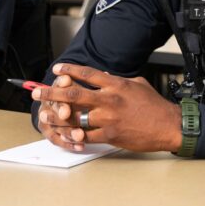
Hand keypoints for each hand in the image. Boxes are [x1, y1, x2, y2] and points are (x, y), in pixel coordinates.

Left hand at [34, 63, 181, 152]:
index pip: (87, 74)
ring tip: (44, 115)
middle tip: (37, 92)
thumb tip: (105, 75)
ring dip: (56, 116)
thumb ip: (118, 80)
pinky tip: (64, 135)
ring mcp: (108, 119)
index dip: (69, 70)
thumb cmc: (154, 105)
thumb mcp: (138, 84)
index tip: (57, 69)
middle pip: (74, 95)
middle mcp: (109, 100)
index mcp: (116, 85)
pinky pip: (86, 136)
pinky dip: (74, 136)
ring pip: (75, 118)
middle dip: (52, 92)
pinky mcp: (110, 136)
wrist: (168, 125)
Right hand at [36, 74, 89, 151]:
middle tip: (66, 113)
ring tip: (79, 135)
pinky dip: (68, 143)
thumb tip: (106, 75)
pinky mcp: (49, 130)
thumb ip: (91, 82)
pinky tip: (80, 146)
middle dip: (60, 108)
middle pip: (54, 104)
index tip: (67, 81)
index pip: (59, 83)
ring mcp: (46, 116)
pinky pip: (56, 138)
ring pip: (55, 125)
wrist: (60, 108)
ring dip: (67, 130)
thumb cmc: (79, 95)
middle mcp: (50, 101)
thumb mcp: (84, 86)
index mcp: (59, 86)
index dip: (62, 82)